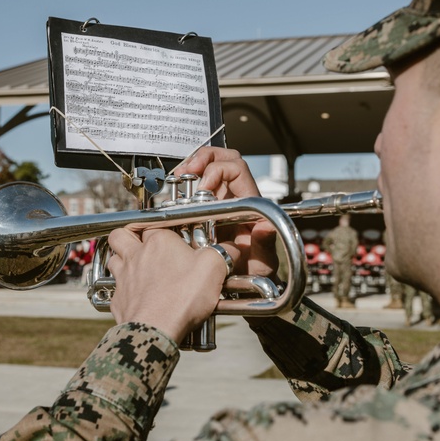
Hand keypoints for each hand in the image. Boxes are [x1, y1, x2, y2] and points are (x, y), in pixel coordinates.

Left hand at [106, 227, 235, 343]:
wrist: (156, 329)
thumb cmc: (183, 296)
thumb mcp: (213, 269)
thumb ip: (223, 253)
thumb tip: (232, 248)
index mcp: (159, 241)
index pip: (155, 224)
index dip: (165, 231)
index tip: (177, 241)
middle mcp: (137, 254)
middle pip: (121, 235)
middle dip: (128, 237)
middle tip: (141, 244)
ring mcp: (124, 277)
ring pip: (113, 259)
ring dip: (121, 260)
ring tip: (136, 267)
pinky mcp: (118, 299)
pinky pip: (115, 288)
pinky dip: (123, 290)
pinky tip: (135, 296)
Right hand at [178, 147, 278, 277]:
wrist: (244, 283)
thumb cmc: (254, 271)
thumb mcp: (261, 262)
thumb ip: (264, 246)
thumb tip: (264, 227)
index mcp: (250, 202)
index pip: (237, 169)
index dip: (218, 170)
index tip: (202, 188)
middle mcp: (236, 196)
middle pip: (225, 157)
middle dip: (204, 157)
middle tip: (186, 171)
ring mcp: (221, 199)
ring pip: (209, 165)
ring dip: (192, 166)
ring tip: (177, 177)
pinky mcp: (206, 206)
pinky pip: (196, 184)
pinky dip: (184, 182)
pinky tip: (175, 192)